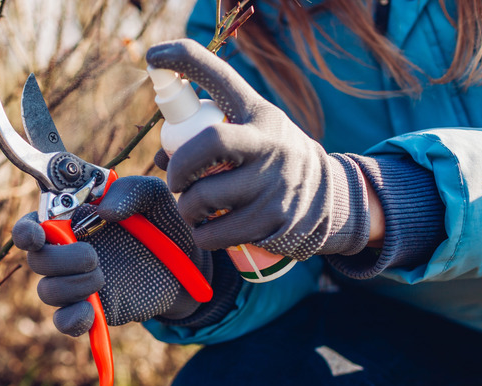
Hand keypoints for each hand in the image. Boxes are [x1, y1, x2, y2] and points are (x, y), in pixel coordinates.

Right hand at [12, 176, 210, 336]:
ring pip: (48, 291)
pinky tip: (90, 312)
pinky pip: (64, 321)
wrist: (190, 264)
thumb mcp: (154, 197)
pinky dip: (72, 319)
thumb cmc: (163, 222)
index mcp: (73, 219)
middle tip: (93, 257)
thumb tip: (102, 211)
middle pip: (36, 260)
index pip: (32, 224)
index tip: (38, 235)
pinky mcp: (92, 309)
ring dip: (71, 286)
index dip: (26, 231)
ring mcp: (78, 282)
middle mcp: (68, 251)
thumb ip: (131, 190)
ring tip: (103, 277)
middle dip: (59, 260)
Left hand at [146, 39, 371, 259]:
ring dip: (186, 208)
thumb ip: (206, 134)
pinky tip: (208, 228)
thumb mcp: (250, 131)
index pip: (221, 78)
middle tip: (176, 181)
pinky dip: (202, 234)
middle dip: (179, 168)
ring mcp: (274, 183)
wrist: (328, 196)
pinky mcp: (275, 221)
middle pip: (208, 145)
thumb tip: (162, 155)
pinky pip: (217, 233)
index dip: (186, 61)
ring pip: (204, 198)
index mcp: (257, 114)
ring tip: (193, 208)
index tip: (154, 56)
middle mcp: (270, 143)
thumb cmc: (270, 158)